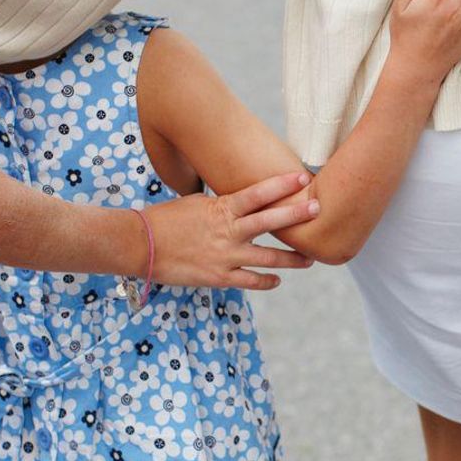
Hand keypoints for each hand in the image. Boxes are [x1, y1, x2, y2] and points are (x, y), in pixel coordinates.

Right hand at [142, 171, 317, 290]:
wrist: (141, 245)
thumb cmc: (166, 219)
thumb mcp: (197, 202)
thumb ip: (222, 204)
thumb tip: (242, 199)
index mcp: (221, 209)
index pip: (258, 194)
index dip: (282, 186)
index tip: (303, 179)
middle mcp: (228, 232)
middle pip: (270, 222)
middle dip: (297, 216)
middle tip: (319, 210)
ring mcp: (226, 256)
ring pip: (268, 258)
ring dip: (291, 259)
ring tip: (309, 259)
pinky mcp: (219, 277)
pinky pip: (250, 281)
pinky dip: (266, 281)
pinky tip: (277, 280)